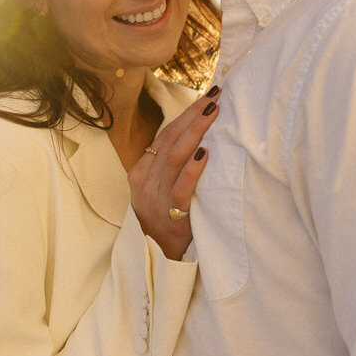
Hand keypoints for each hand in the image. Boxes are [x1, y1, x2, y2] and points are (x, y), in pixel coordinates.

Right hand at [128, 88, 219, 259]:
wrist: (159, 258)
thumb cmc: (166, 218)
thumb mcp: (160, 189)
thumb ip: (172, 165)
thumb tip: (199, 134)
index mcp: (141, 171)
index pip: (165, 135)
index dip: (186, 114)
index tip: (207, 97)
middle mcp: (145, 181)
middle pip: (170, 139)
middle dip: (193, 115)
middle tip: (215, 96)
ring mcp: (155, 197)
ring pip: (174, 157)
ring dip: (195, 132)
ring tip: (213, 114)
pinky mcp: (170, 215)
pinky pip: (181, 188)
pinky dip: (193, 169)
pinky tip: (206, 153)